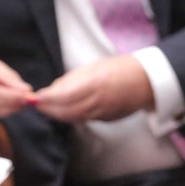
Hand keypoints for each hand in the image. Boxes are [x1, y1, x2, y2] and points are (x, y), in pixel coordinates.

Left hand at [32, 55, 153, 122]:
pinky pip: (83, 119)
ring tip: (46, 108)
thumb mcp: (96, 65)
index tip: (37, 96)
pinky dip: (70, 117)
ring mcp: (102, 112)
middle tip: (37, 104)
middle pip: (66, 110)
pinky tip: (63, 112)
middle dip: (49, 108)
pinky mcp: (106, 119)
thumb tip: (55, 87)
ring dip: (57, 114)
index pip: (64, 95)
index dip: (48, 98)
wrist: (147, 81)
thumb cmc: (123, 68)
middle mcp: (98, 101)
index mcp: (95, 83)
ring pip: (73, 118)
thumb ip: (75, 78)